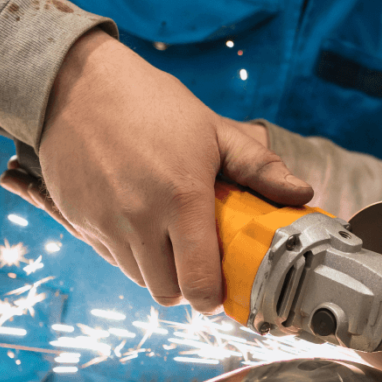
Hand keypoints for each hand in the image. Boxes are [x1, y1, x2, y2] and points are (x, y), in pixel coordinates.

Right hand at [0, 29, 310, 312]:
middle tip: (197, 263)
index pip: (198, 284)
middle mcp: (141, 220)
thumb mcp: (214, 131)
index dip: (213, 297)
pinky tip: (137, 222)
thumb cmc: (154, 104)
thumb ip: (260, 168)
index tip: (221, 288)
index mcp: (183, 200)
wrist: (77, 84)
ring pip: (138, 280)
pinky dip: (128, 253)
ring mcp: (105, 223)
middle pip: (167, 293)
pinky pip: (110, 258)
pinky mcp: (78, 221)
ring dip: (157, 270)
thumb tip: (304, 194)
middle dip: (186, 286)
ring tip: (168, 238)